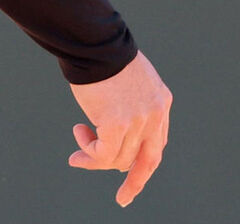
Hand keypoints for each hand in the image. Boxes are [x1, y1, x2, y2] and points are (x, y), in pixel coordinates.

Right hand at [68, 51, 172, 206]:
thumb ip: (130, 101)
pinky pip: (104, 153)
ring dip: (96, 157)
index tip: (131, 178)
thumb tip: (114, 128)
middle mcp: (155, 114)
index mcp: (162, 102)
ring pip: (119, 158)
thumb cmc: (102, 54)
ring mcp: (138, 120)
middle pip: (146, 160)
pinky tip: (78, 140)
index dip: (144, 163)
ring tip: (78, 146)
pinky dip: (90, 154)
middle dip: (133, 182)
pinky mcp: (117, 123)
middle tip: (122, 198)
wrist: (93, 41)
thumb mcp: (128, 79)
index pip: (157, 144)